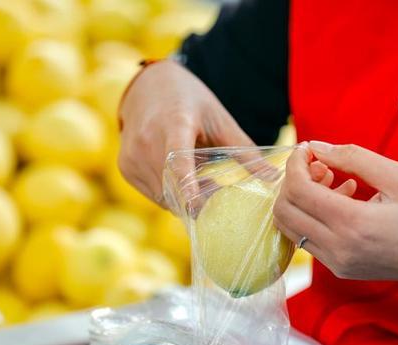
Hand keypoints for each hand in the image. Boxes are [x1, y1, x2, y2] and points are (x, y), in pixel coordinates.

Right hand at [118, 60, 255, 206]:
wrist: (149, 87)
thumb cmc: (192, 103)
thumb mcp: (220, 120)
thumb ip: (245, 152)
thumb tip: (273, 179)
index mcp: (174, 123)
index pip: (177, 159)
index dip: (186, 183)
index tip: (195, 204)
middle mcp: (146, 139)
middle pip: (172, 185)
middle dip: (196, 200)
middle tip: (217, 202)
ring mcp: (131, 155)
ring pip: (162, 195)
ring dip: (183, 199)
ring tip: (199, 185)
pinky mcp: (124, 167)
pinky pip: (152, 194)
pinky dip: (169, 195)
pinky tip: (180, 181)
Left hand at [273, 141, 397, 291]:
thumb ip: (352, 157)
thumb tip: (316, 147)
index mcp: (353, 224)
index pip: (298, 190)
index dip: (295, 164)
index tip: (308, 149)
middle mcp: (338, 248)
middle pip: (283, 211)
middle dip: (293, 181)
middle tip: (321, 166)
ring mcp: (336, 263)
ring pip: (290, 227)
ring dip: (301, 200)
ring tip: (334, 181)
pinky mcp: (339, 268)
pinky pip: (307, 239)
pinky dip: (313, 215)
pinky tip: (343, 199)